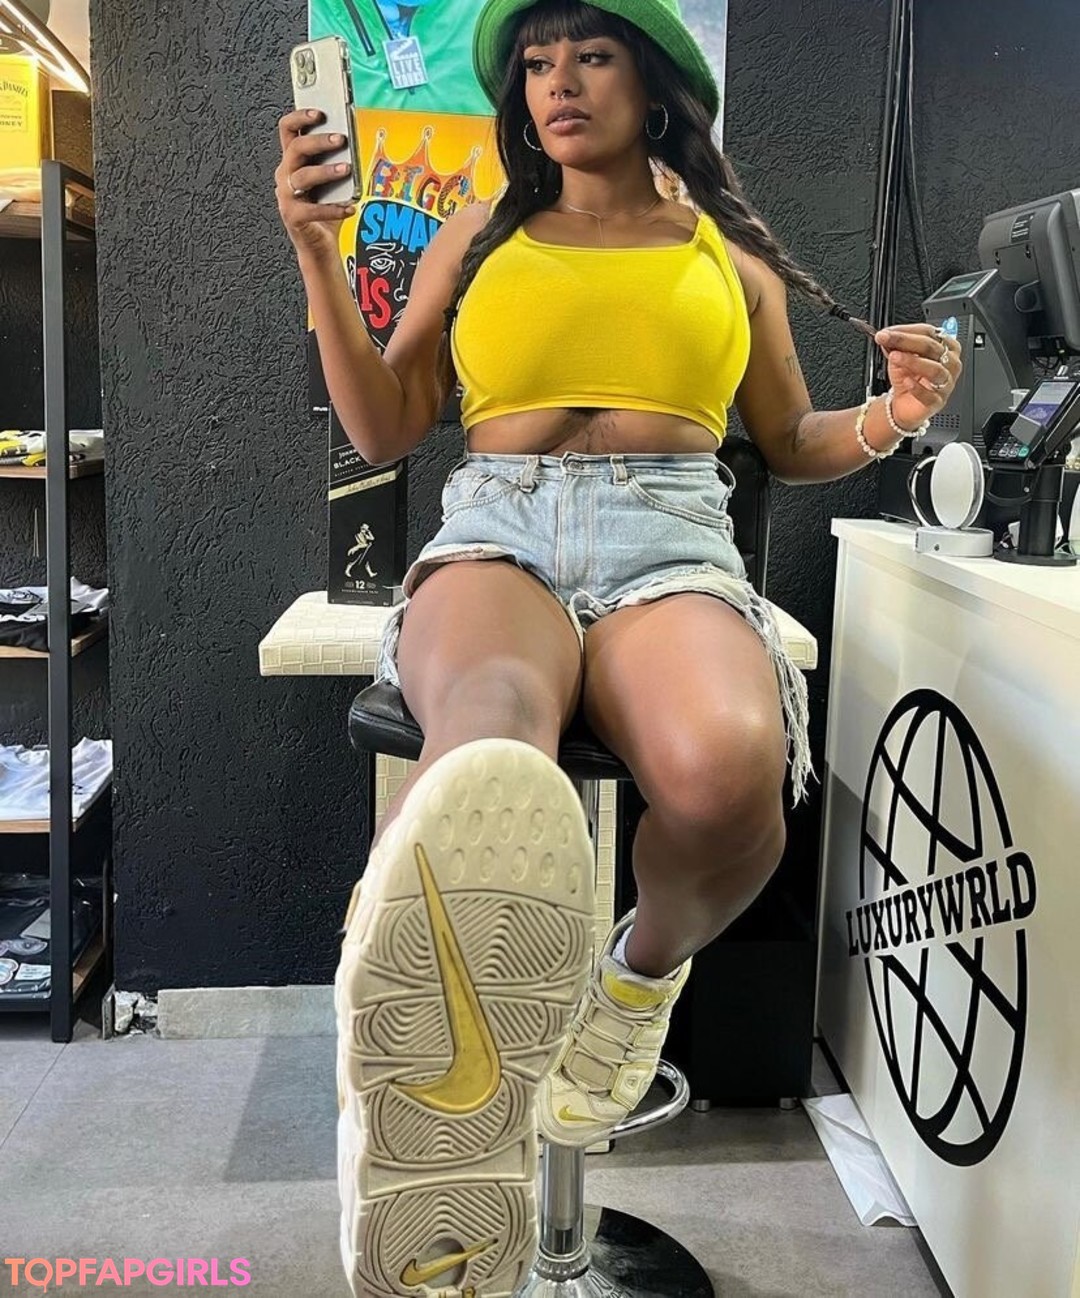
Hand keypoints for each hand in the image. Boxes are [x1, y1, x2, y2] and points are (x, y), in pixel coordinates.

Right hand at [275, 108, 355, 252]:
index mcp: (292, 160)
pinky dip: (334, 208)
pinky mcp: (293, 217)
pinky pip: (313, 210)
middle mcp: (286, 175)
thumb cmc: (324, 209)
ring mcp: (287, 196)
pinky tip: (350, 207)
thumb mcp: (331, 180)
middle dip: (319, 141)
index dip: (301, 117)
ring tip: (346, 169)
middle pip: (296, 148)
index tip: (320, 112)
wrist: (319, 244)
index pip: (288, 129)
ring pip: (303, 176)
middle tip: (341, 139)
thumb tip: (351, 143)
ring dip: (326, 171)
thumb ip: (336, 161)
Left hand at [873, 323, 962, 431]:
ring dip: (913, 361)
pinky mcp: (938, 402)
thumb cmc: (907, 378)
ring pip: (935, 369)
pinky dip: (918, 387)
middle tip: (886, 339)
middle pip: (932, 347)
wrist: (903, 404)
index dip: (907, 331)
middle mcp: (950, 363)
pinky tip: (907, 381)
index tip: (886, 332)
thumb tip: (886, 336)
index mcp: (945, 346)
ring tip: (895, 357)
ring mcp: (946, 383)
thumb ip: (895, 346)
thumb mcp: (899, 358)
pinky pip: (930, 395)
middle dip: (906, 341)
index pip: (929, 332)